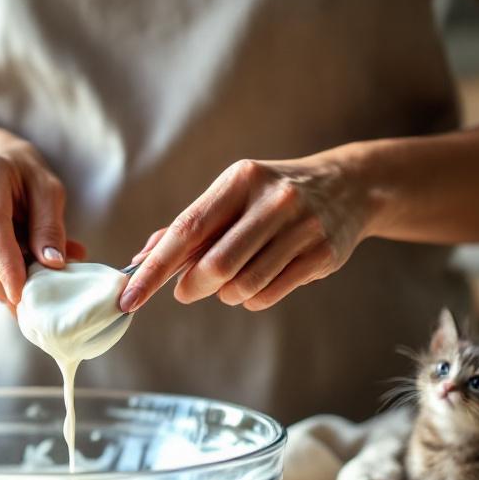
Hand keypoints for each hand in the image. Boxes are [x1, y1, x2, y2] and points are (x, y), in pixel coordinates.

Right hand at [0, 131, 84, 305]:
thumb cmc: (19, 172)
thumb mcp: (46, 186)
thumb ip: (50, 225)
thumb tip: (53, 265)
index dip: (7, 262)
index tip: (21, 294)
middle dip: (8, 283)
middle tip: (35, 303)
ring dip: (4, 280)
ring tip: (29, 274)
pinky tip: (9, 263)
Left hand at [119, 155, 373, 311]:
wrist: (349, 186)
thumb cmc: (272, 196)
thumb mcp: (233, 195)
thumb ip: (189, 228)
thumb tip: (141, 258)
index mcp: (240, 180)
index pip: (186, 230)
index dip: (154, 269)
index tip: (129, 296)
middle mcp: (273, 201)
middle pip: (216, 266)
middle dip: (192, 287)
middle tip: (187, 290)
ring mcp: (302, 228)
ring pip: (242, 286)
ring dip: (224, 295)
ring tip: (230, 281)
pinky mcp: (323, 254)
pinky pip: (268, 295)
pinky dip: (250, 299)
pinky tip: (257, 282)